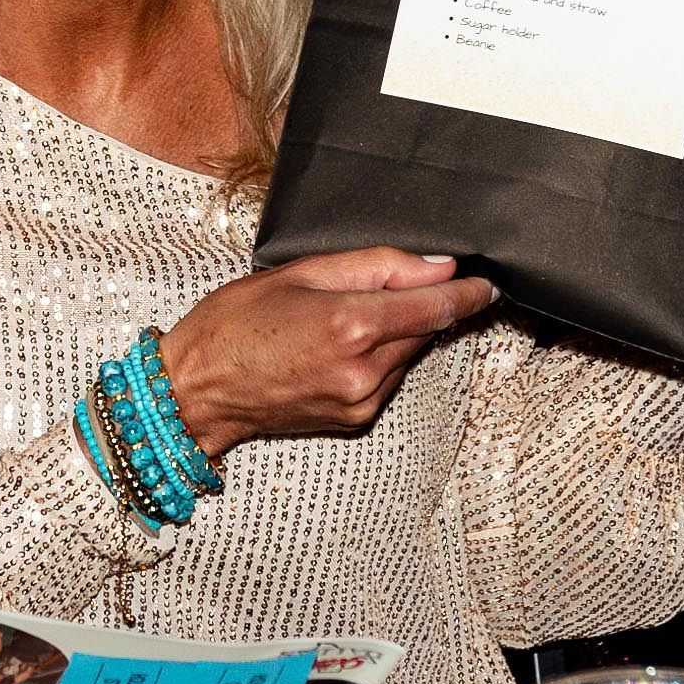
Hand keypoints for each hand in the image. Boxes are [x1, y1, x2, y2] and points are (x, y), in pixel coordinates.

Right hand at [163, 250, 496, 457]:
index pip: (434, 306)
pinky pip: (387, 376)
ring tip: (339, 315)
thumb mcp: (299, 273)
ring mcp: (360, 401)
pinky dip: (377, 355)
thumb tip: (437, 265)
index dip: (466, 292)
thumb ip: (375, 266)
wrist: (196, 390)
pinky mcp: (355, 418)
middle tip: (379, 284)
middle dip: (417, 303)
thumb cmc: (234, 324)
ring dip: (394, 330)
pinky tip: (336, 343)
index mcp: (350, 326)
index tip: (487, 282)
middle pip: (423, 328)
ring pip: (406, 353)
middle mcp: (363, 370)